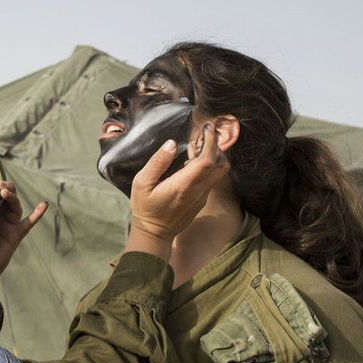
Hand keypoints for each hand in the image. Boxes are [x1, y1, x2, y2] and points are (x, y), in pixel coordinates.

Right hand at [127, 123, 228, 259]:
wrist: (154, 234)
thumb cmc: (145, 208)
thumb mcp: (141, 183)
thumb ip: (157, 163)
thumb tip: (171, 144)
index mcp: (184, 185)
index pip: (207, 160)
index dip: (211, 141)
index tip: (206, 129)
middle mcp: (198, 191)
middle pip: (221, 165)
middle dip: (217, 147)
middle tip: (203, 137)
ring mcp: (202, 197)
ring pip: (219, 173)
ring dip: (213, 157)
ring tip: (196, 149)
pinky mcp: (201, 201)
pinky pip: (211, 180)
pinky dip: (208, 167)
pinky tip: (191, 164)